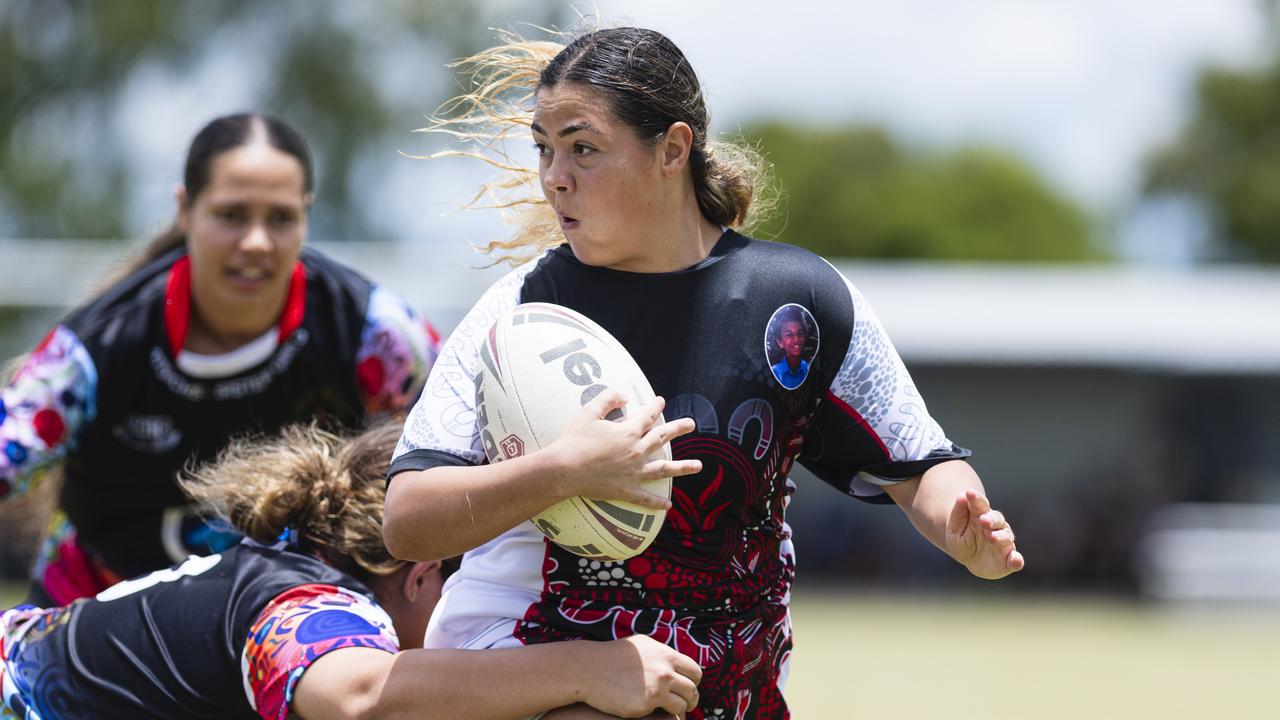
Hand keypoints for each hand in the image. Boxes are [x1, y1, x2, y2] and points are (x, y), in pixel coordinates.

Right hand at [545, 391, 701, 508]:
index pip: (647, 415)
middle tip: (691, 424)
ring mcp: (633, 472)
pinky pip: (645, 497)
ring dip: (683, 467)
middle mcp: (636, 451)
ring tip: (699, 466)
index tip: (661, 401)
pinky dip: (657, 502)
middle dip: (678, 429)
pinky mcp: (625, 490)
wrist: (564, 470)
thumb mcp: (589, 412)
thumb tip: (623, 395)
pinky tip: (668, 505)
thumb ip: (607, 399)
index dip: (655, 406)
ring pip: (663, 469)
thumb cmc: (574, 440)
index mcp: (628, 431)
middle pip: (662, 438)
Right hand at [581, 635, 702, 718]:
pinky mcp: (647, 703)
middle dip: (691, 697)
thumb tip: (674, 661)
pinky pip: (669, 713)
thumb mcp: (641, 647)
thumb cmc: (612, 658)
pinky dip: (668, 714)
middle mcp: (665, 669)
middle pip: (692, 688)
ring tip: (675, 710)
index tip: (688, 687)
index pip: (694, 669)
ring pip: (684, 703)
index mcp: (665, 654)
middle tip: (687, 702)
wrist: (589, 669)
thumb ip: (660, 654)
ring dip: (682, 708)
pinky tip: (658, 713)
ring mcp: (657, 687)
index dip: (693, 680)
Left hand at [945, 489, 1024, 579]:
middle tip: (983, 519)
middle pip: (996, 519)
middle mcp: (996, 527)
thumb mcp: (954, 529)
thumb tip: (962, 496)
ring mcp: (1004, 542)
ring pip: (1006, 537)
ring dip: (1000, 537)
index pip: (980, 504)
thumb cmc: (962, 540)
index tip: (969, 493)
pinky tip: (1016, 560)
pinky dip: (1017, 560)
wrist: (971, 559)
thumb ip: (958, 513)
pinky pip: (1015, 560)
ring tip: (992, 537)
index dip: (976, 499)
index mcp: (981, 515)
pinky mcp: (1009, 559)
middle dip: (991, 519)